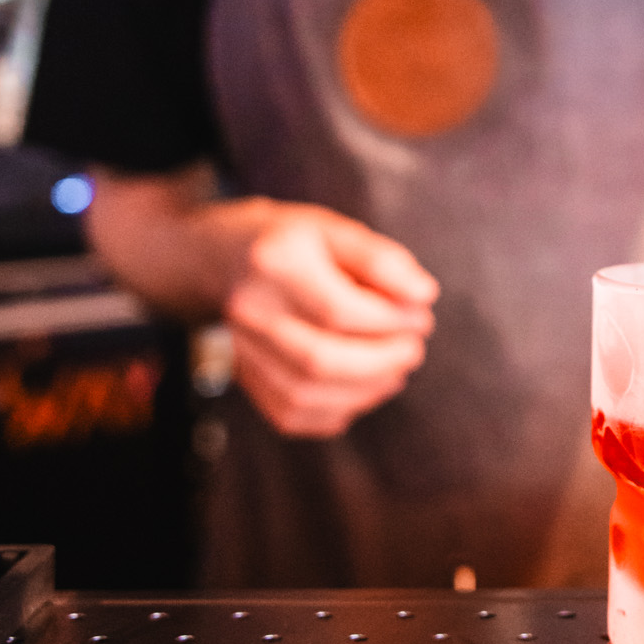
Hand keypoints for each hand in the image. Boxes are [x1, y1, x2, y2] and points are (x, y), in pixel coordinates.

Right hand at [224, 206, 437, 438]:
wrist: (221, 258)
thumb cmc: (291, 241)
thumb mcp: (334, 229)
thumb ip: (381, 259)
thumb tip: (422, 295)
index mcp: (273, 262)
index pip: (338, 310)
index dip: (390, 321)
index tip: (421, 316)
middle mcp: (249, 311)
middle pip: (319, 360)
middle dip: (381, 362)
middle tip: (413, 348)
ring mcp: (241, 350)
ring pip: (306, 395)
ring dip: (365, 390)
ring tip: (396, 369)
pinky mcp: (246, 380)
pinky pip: (294, 415)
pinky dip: (338, 409)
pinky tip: (364, 388)